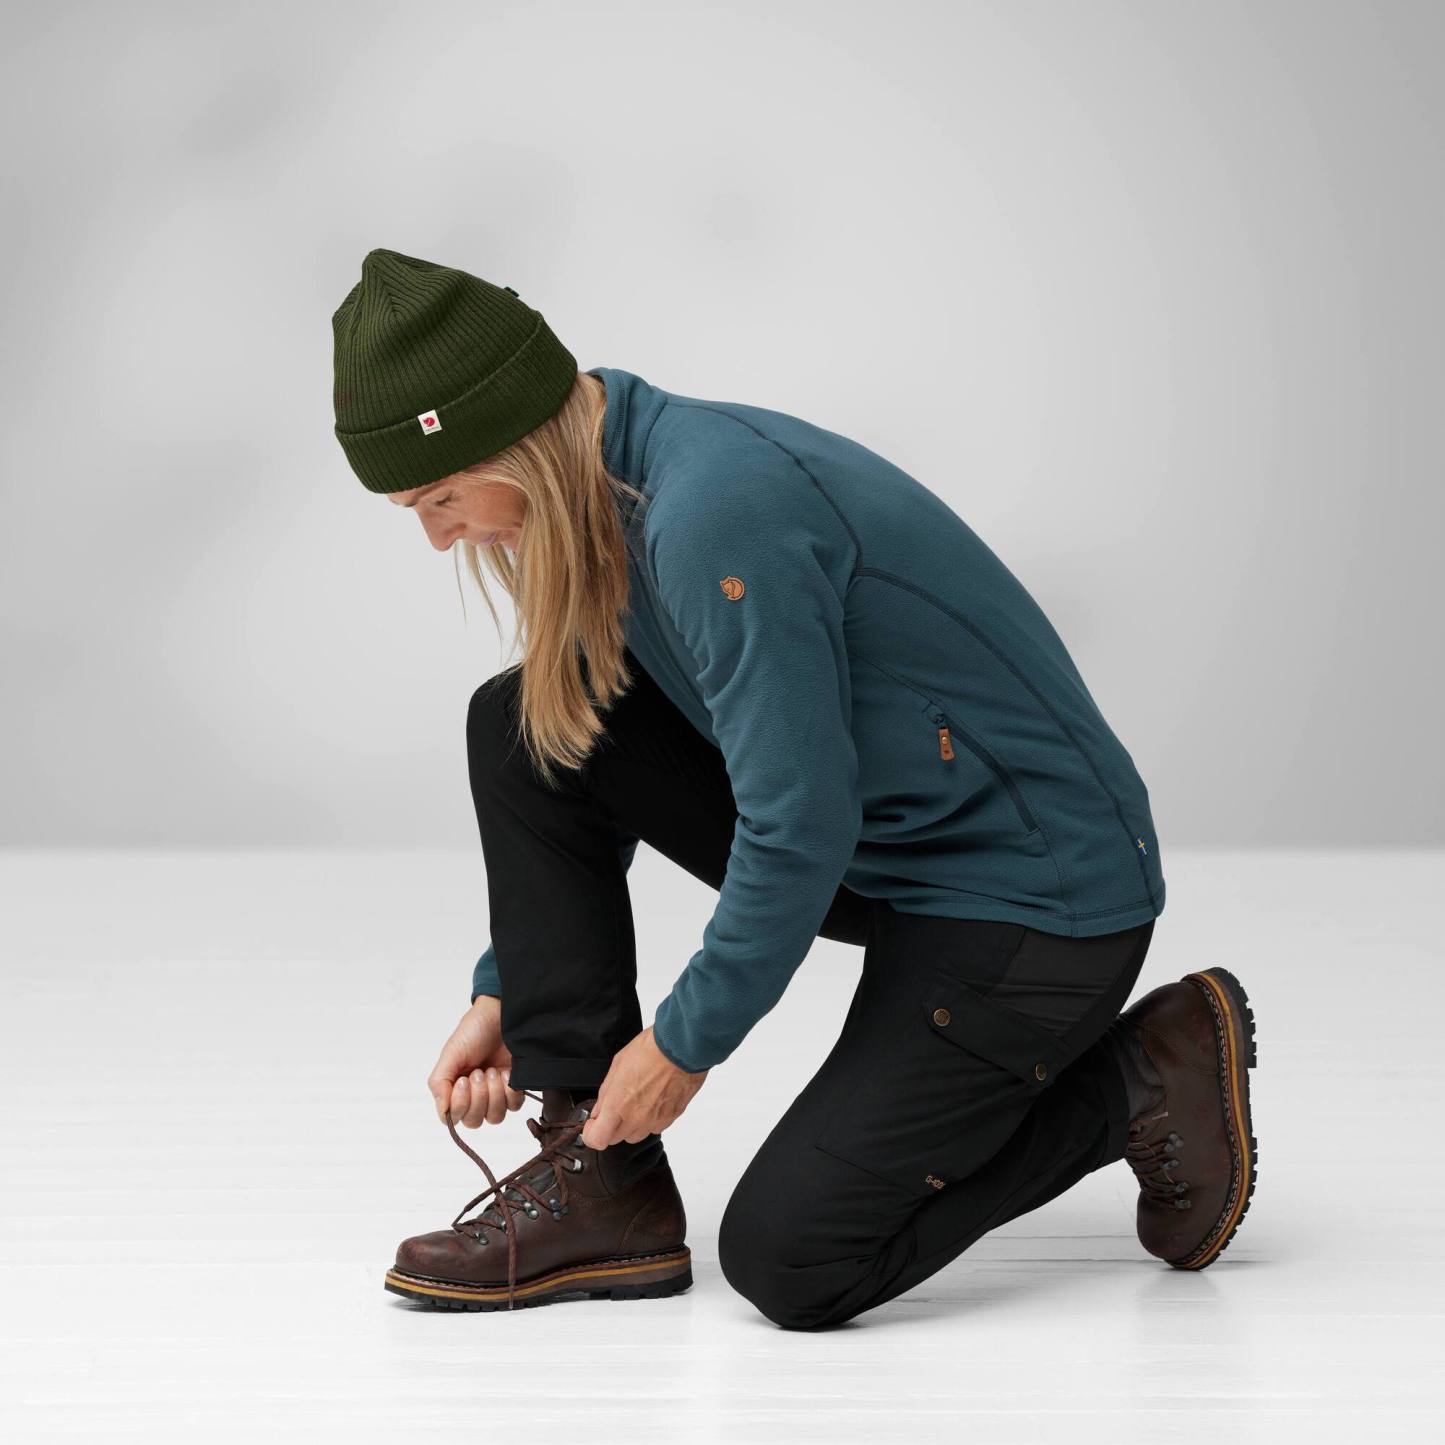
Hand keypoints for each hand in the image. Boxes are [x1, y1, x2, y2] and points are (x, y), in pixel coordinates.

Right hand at [427, 995, 526, 1126]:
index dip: (460, 1105)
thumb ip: (440, 1083)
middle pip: (474, 1120)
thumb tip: (443, 1110)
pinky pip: (514, 1106)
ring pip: (495, 1117)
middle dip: (478, 1097)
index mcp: (454, 1089)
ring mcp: (495, 1094)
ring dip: (494, 1095)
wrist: (500, 1015)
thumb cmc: (474, 1031)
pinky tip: (506, 1073)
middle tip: (480, 1072)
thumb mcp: (451, 1053)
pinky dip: (510, 1092)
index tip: (464, 1080)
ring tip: (492, 1071)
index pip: (453, 1117)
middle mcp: (474, 1095)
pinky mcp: (514, 1088)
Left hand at [580, 1025, 706, 1147]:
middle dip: (612, 1126)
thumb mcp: (617, 1066)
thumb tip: (599, 1110)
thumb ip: (606, 1093)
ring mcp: (655, 1121)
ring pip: (637, 1135)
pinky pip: (656, 1127)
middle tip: (617, 1105)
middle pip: (615, 1139)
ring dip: (633, 1124)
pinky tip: (655, 1098)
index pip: (596, 1140)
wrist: (681, 1047)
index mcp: (618, 1105)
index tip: (593, 1122)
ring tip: (639, 1099)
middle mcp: (636, 1119)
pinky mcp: (672, 1118)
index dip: (591, 1133)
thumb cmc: (650, 1050)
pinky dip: (652, 1118)